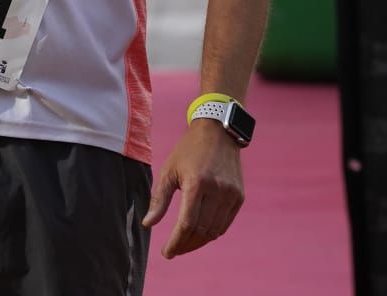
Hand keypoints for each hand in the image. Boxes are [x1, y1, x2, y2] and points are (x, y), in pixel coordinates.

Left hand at [141, 120, 244, 258]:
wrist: (218, 132)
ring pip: (214, 231)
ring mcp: (231, 194)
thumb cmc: (187, 150)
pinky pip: (225, 223)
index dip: (176, 242)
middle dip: (185, 245)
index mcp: (197, 183)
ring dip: (198, 242)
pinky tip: (199, 234)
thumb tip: (147, 224)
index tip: (166, 253)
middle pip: (201, 230)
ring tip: (184, 244)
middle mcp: (217, 190)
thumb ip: (159, 199)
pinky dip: (212, 233)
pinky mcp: (239, 197)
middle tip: (173, 250)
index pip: (186, 224)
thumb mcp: (169, 170)